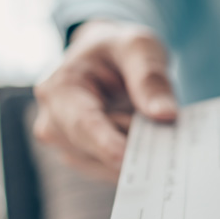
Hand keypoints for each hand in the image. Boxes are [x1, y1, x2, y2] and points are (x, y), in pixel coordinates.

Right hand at [33, 20, 176, 179]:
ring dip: (136, 150)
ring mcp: (67, 147)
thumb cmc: (118, 49)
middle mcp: (54, 123)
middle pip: (98, 149)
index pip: (82, 123)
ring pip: (108, 166)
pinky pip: (114, 171)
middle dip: (133, 142)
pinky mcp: (84, 161)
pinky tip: (148, 139)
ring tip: (147, 120)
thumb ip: (150, 78)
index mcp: (60, 88)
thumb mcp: (139, 47)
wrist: (106, 60)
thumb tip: (165, 114)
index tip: (125, 158)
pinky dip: (136, 160)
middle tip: (164, 123)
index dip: (104, 143)